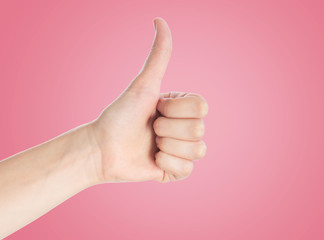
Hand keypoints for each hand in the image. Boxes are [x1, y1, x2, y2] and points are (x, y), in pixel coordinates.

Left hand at [88, 18, 207, 182]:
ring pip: (197, 150)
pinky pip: (187, 170)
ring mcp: (183, 150)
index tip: (155, 108)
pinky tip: (152, 160)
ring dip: (167, 147)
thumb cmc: (120, 115)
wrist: (102, 148)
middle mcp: (186, 127)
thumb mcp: (143, 85)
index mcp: (183, 107)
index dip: (174, 109)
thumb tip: (160, 20)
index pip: (201, 107)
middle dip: (167, 129)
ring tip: (151, 145)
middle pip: (199, 129)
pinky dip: (166, 165)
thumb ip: (158, 56)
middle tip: (150, 129)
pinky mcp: (177, 171)